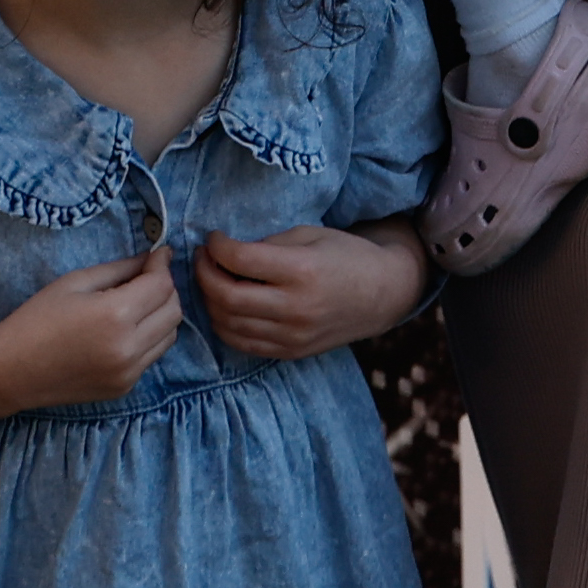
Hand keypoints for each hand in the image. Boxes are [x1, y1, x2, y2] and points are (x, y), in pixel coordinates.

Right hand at [0, 252, 183, 404]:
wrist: (12, 371)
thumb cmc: (37, 319)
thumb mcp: (76, 282)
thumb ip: (119, 269)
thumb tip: (151, 258)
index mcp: (116, 316)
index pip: (162, 285)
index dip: (162, 264)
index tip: (158, 254)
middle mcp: (129, 347)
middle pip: (174, 310)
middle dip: (165, 288)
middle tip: (146, 277)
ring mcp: (129, 373)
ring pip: (170, 335)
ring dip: (161, 315)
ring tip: (136, 304)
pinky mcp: (124, 387)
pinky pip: (151, 356)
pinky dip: (147, 339)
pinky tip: (123, 331)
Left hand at [195, 222, 425, 361]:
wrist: (382, 294)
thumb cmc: (346, 256)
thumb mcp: (310, 235)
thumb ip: (268, 244)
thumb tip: (227, 253)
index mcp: (302, 270)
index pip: (240, 259)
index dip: (217, 246)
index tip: (214, 238)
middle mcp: (296, 307)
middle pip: (227, 297)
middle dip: (204, 274)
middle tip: (204, 259)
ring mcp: (293, 335)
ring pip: (229, 324)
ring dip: (210, 301)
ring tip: (212, 281)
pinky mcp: (291, 351)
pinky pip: (243, 344)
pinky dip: (225, 325)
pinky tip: (226, 306)